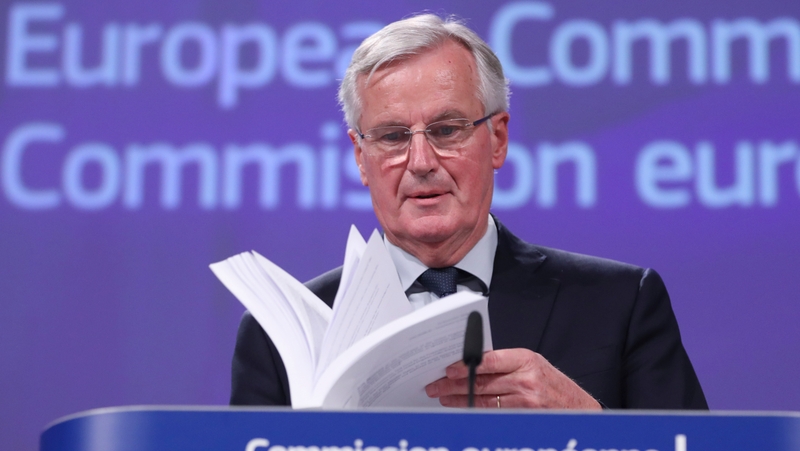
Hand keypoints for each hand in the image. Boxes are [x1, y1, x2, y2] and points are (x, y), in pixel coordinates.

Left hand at [424, 348, 601, 408]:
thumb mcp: (534, 365)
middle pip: (482, 381)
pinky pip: (494, 414)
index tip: (447, 369)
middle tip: (436, 386)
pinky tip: (462, 409)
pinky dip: (475, 412)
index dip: (464, 366)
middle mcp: (526, 380)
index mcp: (526, 360)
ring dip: (460, 399)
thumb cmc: (555, 386)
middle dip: (454, 384)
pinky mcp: (524, 417)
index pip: (488, 361)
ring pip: (484, 400)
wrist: (581, 410)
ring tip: (443, 398)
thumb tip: (473, 364)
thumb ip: (507, 364)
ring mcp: (525, 401)